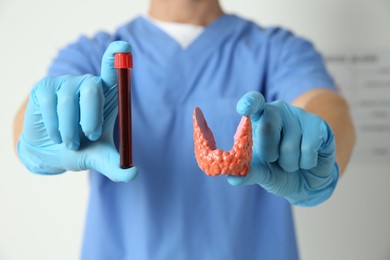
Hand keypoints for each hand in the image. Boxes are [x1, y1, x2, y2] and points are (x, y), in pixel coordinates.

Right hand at [18, 41, 137, 181]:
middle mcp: (87, 84)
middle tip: (88, 136)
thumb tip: (132, 174)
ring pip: (68, 100)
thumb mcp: (100, 158)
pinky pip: (49, 103)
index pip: (114, 71)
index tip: (123, 47)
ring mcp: (65, 84)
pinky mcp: (44, 87)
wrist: (51, 153)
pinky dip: (54, 126)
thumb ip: (116, 166)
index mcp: (107, 95)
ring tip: (71, 142)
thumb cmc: (82, 149)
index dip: (117, 58)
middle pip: (91, 87)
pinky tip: (56, 134)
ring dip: (70, 128)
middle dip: (90, 116)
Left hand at [228, 92, 337, 205]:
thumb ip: (247, 173)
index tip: (244, 108)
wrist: (308, 182)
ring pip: (289, 145)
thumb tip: (232, 178)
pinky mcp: (318, 124)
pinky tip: (307, 160)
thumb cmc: (278, 172)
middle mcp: (278, 110)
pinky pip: (308, 148)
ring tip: (293, 162)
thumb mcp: (261, 174)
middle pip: (267, 126)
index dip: (249, 103)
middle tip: (274, 159)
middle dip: (269, 153)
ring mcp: (299, 114)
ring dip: (290, 163)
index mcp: (259, 117)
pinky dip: (306, 163)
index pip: (253, 102)